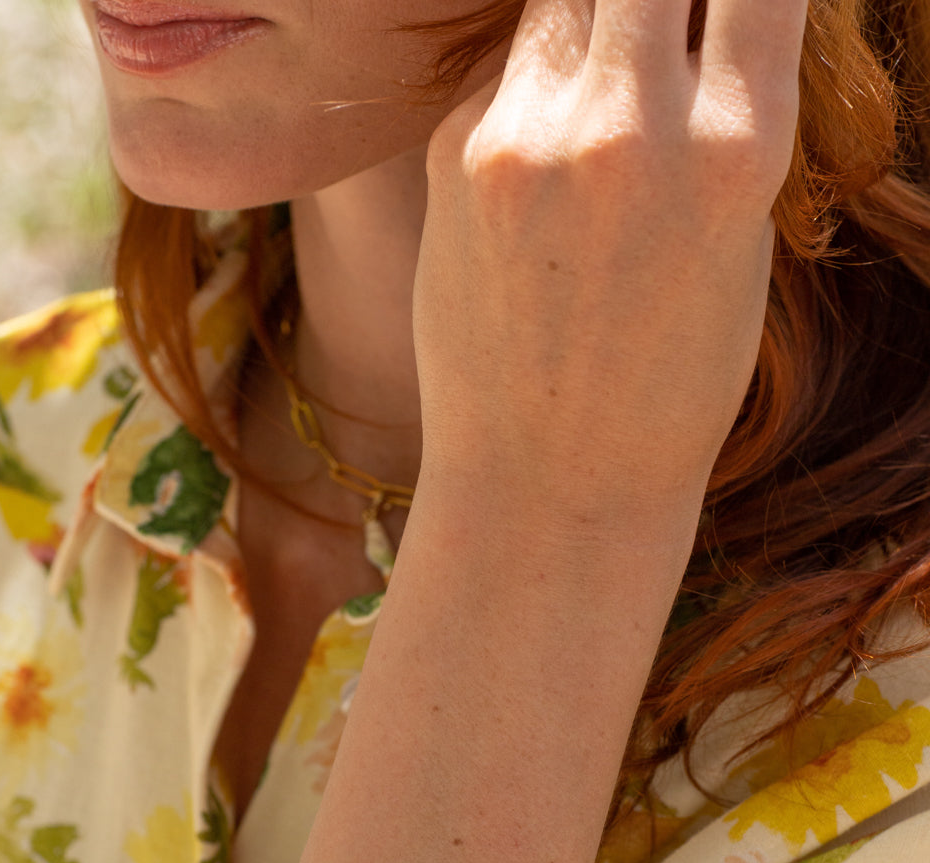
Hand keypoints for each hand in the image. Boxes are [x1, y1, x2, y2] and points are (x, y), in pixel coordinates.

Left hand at [413, 0, 808, 536]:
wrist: (547, 484)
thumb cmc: (666, 384)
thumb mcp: (739, 249)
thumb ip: (724, 119)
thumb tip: (701, 21)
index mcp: (737, 151)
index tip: (721, 12)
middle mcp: (630, 128)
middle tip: (655, 37)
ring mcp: (528, 140)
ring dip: (594, 17)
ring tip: (602, 86)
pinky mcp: (453, 153)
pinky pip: (507, 67)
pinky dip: (534, 83)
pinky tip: (541, 163)